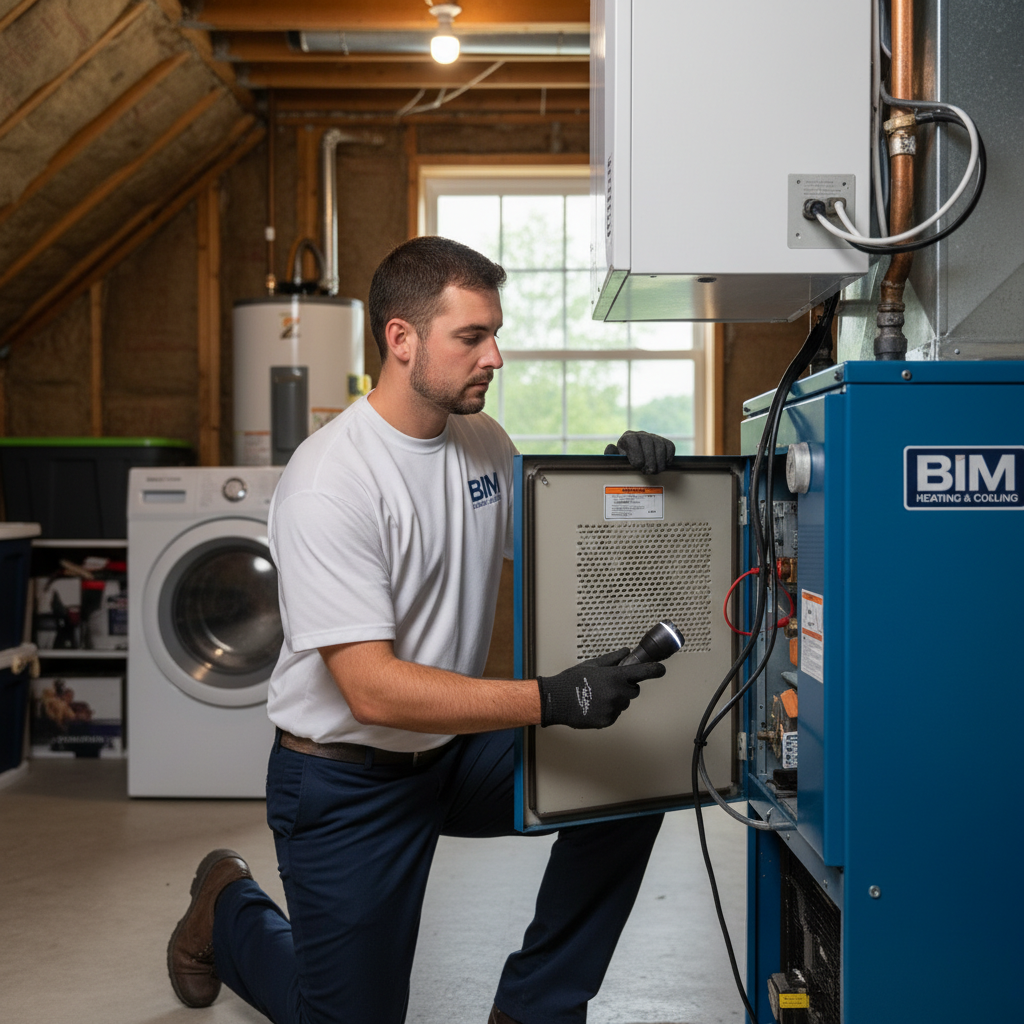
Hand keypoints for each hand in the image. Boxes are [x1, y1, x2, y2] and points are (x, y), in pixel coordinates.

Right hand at [536, 649, 665, 728]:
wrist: (555, 701)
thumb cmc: (572, 681)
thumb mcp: (592, 665)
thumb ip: (612, 659)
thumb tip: (626, 652)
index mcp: (614, 677)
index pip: (643, 672)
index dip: (655, 670)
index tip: (661, 669)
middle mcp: (617, 693)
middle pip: (634, 691)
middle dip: (626, 687)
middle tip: (609, 685)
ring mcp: (613, 709)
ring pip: (623, 703)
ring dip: (616, 700)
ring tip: (596, 696)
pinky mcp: (607, 721)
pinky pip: (614, 714)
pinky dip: (608, 711)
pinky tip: (593, 706)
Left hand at [604, 430, 675, 473]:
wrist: (635, 460)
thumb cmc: (625, 461)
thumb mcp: (615, 459)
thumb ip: (611, 455)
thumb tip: (610, 447)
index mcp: (627, 437)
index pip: (632, 440)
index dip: (637, 454)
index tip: (638, 466)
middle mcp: (641, 434)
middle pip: (648, 442)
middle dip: (649, 460)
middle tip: (648, 471)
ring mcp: (654, 437)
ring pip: (660, 445)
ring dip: (659, 461)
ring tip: (655, 470)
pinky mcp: (664, 442)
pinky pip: (670, 447)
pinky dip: (668, 457)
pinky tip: (662, 465)